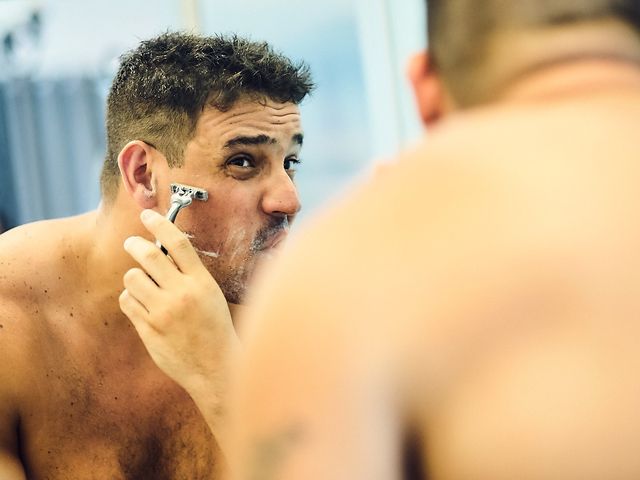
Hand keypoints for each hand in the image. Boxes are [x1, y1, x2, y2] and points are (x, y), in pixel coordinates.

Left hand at [119, 209, 238, 446]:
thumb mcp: (211, 295)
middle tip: (131, 243)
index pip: (178, 243)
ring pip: (132, 277)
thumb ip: (190, 275)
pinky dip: (130, 298)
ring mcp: (163, 312)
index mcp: (202, 283)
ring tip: (142, 283)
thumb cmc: (215, 329)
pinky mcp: (148, 328)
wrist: (214, 368)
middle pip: (149, 255)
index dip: (161, 223)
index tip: (148, 216)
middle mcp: (182, 294)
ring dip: (134, 276)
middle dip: (135, 244)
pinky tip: (142, 305)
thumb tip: (165, 252)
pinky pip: (127, 301)